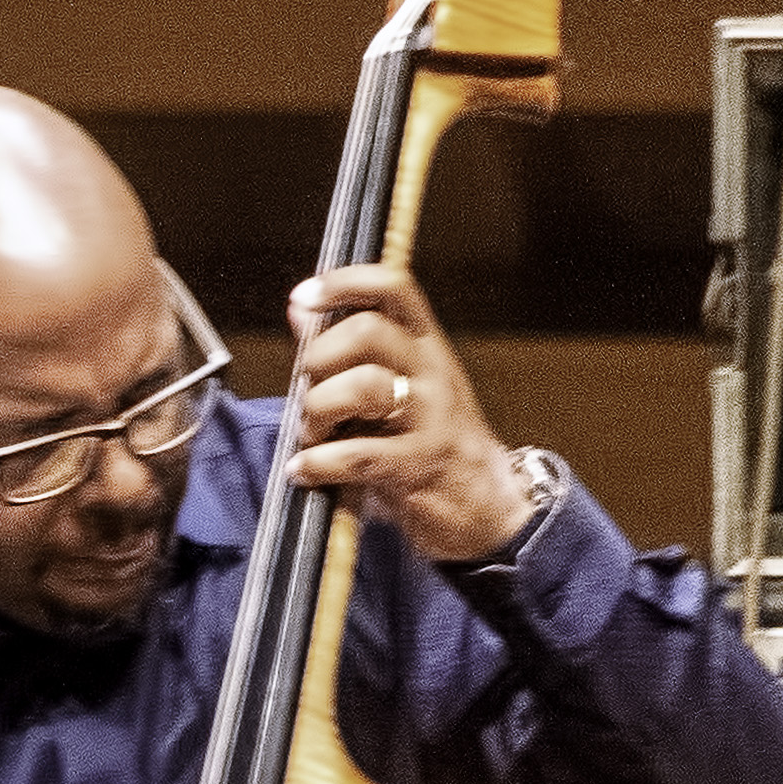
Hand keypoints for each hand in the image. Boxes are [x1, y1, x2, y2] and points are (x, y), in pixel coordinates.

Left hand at [284, 265, 538, 564]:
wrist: (482, 501)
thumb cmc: (422, 439)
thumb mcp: (392, 382)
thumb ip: (343, 347)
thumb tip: (299, 304)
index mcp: (425, 344)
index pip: (393, 288)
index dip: (345, 283)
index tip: (305, 295)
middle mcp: (432, 370)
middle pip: (367, 332)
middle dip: (319, 360)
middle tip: (308, 393)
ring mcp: (430, 416)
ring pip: (362, 387)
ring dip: (317, 412)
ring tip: (311, 437)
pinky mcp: (419, 464)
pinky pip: (357, 454)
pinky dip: (317, 463)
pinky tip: (304, 470)